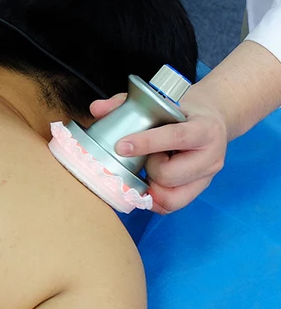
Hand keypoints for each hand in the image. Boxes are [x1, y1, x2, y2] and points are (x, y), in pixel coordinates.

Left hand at [89, 91, 227, 213]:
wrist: (212, 122)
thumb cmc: (181, 113)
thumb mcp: (161, 102)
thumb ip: (126, 103)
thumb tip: (97, 109)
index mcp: (204, 129)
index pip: (176, 137)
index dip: (146, 143)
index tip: (121, 146)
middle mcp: (211, 157)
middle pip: (169, 173)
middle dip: (148, 166)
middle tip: (146, 156)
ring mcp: (207, 177)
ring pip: (169, 195)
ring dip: (151, 183)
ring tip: (150, 168)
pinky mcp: (199, 191)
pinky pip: (171, 206)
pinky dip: (153, 198)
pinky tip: (147, 183)